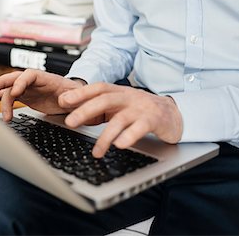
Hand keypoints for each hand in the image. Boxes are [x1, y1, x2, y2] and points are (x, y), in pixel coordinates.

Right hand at [0, 69, 85, 121]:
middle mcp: (33, 81)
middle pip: (14, 78)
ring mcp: (27, 89)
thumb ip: (72, 97)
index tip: (16, 92)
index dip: (21, 82)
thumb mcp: (77, 95)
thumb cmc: (76, 94)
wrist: (74, 98)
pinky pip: (8, 96)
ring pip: (8, 88)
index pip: (29, 75)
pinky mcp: (24, 97)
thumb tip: (63, 100)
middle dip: (2, 83)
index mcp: (46, 78)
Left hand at [58, 83, 182, 157]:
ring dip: (105, 136)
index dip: (80, 93)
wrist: (175, 114)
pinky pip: (140, 128)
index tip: (62, 101)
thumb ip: (101, 108)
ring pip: (120, 119)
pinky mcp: (155, 120)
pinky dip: (129, 136)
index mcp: (120, 92)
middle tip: (70, 122)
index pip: (98, 88)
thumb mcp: (121, 106)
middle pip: (105, 100)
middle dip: (86, 110)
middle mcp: (130, 97)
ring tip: (96, 151)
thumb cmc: (143, 111)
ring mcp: (142, 108)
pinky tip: (120, 145)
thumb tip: (74, 114)